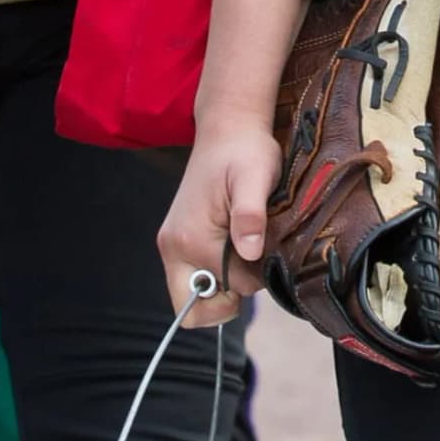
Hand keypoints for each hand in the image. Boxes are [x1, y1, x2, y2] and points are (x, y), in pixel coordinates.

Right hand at [159, 118, 280, 328]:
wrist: (228, 130)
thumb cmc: (245, 151)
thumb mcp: (256, 176)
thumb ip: (251, 214)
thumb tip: (249, 252)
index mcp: (189, 239)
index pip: (227, 291)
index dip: (253, 281)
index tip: (267, 254)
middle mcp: (173, 248)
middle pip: (193, 310)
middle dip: (228, 299)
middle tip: (252, 263)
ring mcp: (173, 246)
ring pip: (196, 294)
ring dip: (226, 284)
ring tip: (248, 247)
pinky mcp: (179, 241)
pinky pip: (196, 277)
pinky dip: (219, 273)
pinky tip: (238, 244)